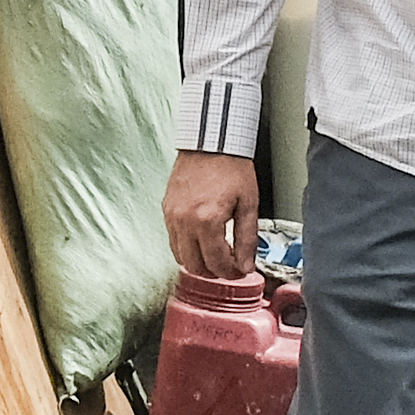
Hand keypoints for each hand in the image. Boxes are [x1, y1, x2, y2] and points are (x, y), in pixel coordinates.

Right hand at [167, 148, 265, 279]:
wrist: (211, 141)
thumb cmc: (231, 166)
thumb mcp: (248, 204)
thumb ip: (247, 239)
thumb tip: (246, 265)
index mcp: (207, 219)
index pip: (217, 263)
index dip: (231, 273)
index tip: (241, 270)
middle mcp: (185, 220)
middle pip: (196, 266)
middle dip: (215, 272)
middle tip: (229, 267)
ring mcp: (172, 215)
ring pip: (180, 257)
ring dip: (199, 263)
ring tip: (216, 256)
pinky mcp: (166, 209)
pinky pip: (173, 240)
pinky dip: (186, 249)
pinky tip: (201, 243)